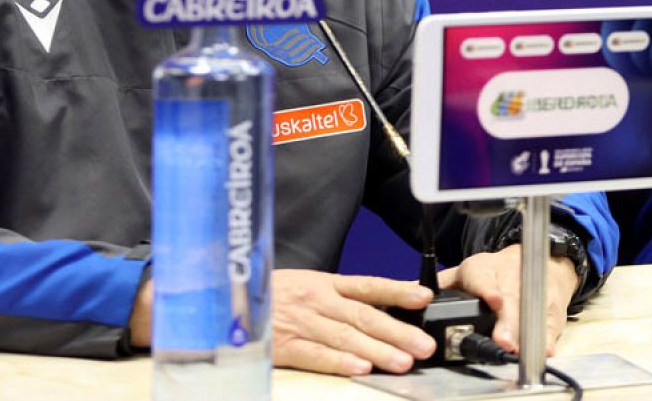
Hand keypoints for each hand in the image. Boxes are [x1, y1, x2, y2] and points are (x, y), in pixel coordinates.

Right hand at [270, 269, 435, 375]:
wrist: (227, 300)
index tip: (424, 297)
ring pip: (345, 337)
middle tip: (423, 345)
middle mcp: (316, 301)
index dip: (397, 291)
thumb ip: (348, 294)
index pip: (368, 286)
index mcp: (326, 283)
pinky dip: (339, 362)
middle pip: (363, 316)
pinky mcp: (284, 346)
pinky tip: (360, 368)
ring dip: (376, 351)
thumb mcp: (311, 285)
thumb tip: (391, 298)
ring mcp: (300, 323)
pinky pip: (315, 355)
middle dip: (397, 332)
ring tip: (402, 362)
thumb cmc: (274, 295)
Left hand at [438, 245, 580, 356]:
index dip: (489, 290)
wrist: (540, 262)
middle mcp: (510, 279)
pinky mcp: (550, 308)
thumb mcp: (467, 273)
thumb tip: (408, 291)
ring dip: (525, 332)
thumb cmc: (496, 273)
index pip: (484, 278)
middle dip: (508, 320)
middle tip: (503, 339)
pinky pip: (550, 323)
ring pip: (530, 312)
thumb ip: (441, 284)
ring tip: (518, 347)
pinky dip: (548, 338)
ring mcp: (533, 293)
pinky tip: (545, 350)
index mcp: (484, 269)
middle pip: (511, 300)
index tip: (494, 300)